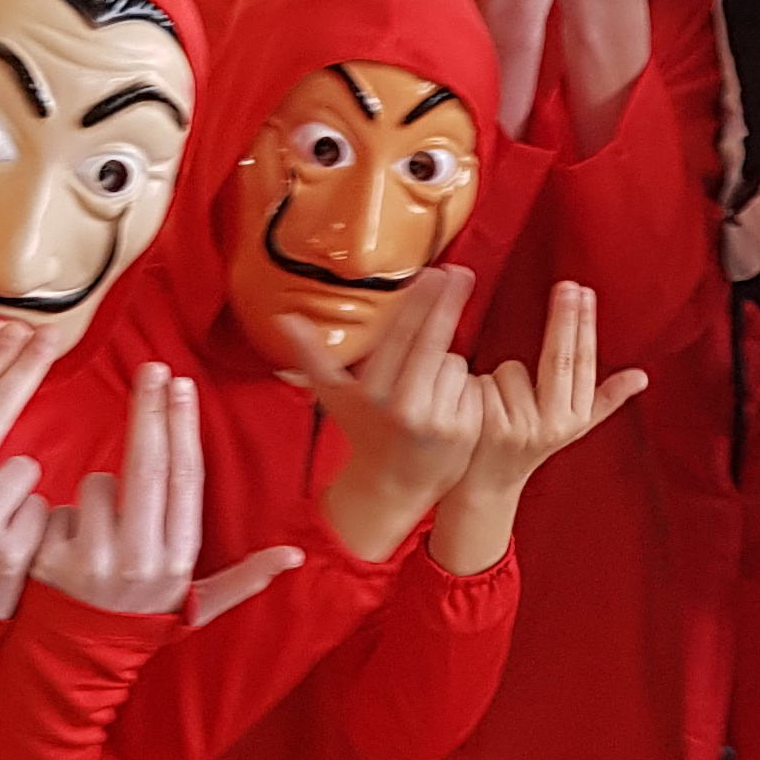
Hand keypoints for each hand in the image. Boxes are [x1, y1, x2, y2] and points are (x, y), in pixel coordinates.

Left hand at [24, 365, 306, 623]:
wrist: (76, 664)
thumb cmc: (140, 624)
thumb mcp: (198, 607)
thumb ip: (244, 578)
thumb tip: (295, 556)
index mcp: (178, 559)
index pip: (185, 478)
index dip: (183, 427)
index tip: (180, 385)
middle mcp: (141, 559)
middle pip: (147, 465)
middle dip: (150, 409)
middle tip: (151, 367)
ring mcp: (94, 560)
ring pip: (96, 485)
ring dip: (96, 491)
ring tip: (98, 529)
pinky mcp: (50, 561)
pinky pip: (57, 507)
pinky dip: (60, 513)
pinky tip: (67, 542)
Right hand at [287, 266, 485, 560]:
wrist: (390, 487)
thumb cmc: (362, 432)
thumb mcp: (333, 396)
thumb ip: (311, 356)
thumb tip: (285, 320)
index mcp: (374, 392)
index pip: (402, 335)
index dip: (420, 300)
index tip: (435, 272)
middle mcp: (405, 406)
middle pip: (434, 341)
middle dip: (447, 303)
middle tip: (460, 275)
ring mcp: (438, 421)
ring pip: (456, 363)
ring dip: (447, 364)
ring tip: (428, 384)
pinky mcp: (465, 433)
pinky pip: (474, 388)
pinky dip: (465, 388)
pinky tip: (447, 400)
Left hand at [430, 282, 649, 572]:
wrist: (486, 483)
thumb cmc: (527, 446)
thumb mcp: (571, 426)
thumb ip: (604, 399)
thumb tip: (642, 377)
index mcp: (574, 418)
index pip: (584, 364)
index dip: (584, 327)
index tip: (584, 293)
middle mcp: (553, 425)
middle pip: (560, 360)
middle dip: (564, 319)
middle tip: (566, 285)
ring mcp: (522, 427)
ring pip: (511, 370)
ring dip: (500, 377)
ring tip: (498, 402)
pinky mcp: (491, 427)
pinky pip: (485, 382)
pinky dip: (479, 385)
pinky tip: (478, 406)